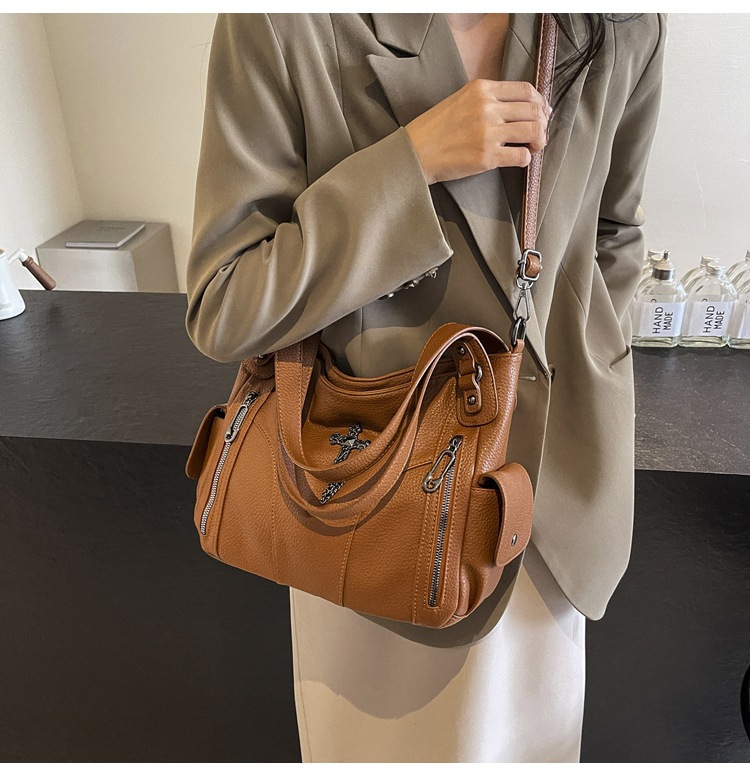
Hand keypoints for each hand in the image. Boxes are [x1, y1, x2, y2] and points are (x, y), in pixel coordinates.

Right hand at [404, 79, 551, 184]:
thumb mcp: (462, 99)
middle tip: (539, 133)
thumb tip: (521, 107)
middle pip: (534, 110)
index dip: (540, 102)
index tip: (542, 112)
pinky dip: (526, 159)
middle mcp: (487, 108)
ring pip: (533, 131)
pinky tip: (520, 159)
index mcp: (482, 89)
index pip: (526, 90)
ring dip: (539, 140)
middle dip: (543, 122)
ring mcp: (488, 133)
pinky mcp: (487, 157)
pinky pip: (521, 156)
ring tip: (534, 146)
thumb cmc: (437, 128)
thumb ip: (488, 98)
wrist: (416, 152)